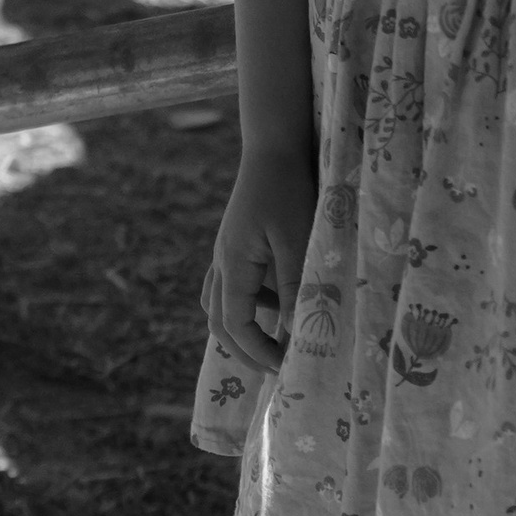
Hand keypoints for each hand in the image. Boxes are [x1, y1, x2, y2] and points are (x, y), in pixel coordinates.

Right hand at [201, 143, 315, 377]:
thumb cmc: (288, 191)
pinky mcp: (237, 244)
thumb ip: (293, 288)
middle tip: (278, 368)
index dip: (258, 352)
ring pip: (219, 304)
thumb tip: (294, 336)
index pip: (235, 324)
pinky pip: (232, 286)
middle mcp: (222, 261)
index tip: (287, 367)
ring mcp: (226, 252)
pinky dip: (250, 305)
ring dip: (243, 329)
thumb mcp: (296, 241)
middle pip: (219, 321)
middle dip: (246, 351)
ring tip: (276, 340)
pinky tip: (279, 300)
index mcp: (233, 263)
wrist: (274, 147)